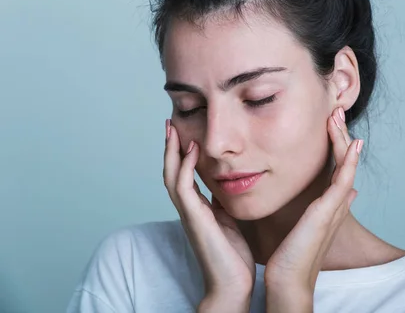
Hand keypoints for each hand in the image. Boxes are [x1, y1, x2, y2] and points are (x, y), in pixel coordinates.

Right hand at [163, 120, 254, 310]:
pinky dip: (185, 167)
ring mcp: (188, 214)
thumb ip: (223, 203)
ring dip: (171, 152)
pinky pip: (184, 187)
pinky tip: (192, 150)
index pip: (184, 175)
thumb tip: (227, 185)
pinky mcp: (194, 219)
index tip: (183, 132)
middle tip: (169, 123)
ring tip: (172, 129)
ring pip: (172, 176)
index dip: (181, 154)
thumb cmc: (232, 255)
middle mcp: (189, 209)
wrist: (232, 284)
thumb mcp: (230, 220)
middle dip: (170, 147)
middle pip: (171, 171)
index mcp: (197, 208)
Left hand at [264, 108, 361, 303]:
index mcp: (326, 205)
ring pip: (345, 165)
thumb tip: (337, 196)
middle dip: (341, 136)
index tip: (328, 124)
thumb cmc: (288, 257)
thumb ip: (315, 210)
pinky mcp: (328, 212)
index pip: (334, 168)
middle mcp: (334, 204)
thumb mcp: (301, 226)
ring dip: (344, 140)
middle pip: (342, 162)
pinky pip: (343, 180)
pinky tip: (354, 144)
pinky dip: (350, 161)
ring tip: (340, 116)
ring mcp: (333, 207)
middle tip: (337, 111)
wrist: (288, 281)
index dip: (334, 145)